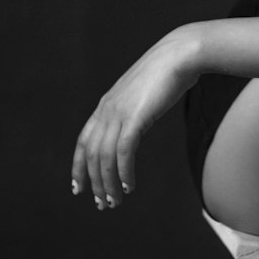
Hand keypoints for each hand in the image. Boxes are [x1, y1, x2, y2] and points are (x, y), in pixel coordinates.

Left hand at [71, 25, 202, 208]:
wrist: (179, 54)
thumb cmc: (166, 72)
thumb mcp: (141, 93)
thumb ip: (133, 109)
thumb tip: (136, 124)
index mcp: (106, 104)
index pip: (83, 141)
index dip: (78, 167)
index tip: (78, 188)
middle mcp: (107, 110)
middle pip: (92, 155)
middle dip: (95, 183)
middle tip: (102, 204)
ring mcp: (120, 112)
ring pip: (105, 157)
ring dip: (108, 183)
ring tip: (115, 201)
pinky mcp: (136, 117)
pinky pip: (124, 152)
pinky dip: (124, 172)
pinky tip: (129, 186)